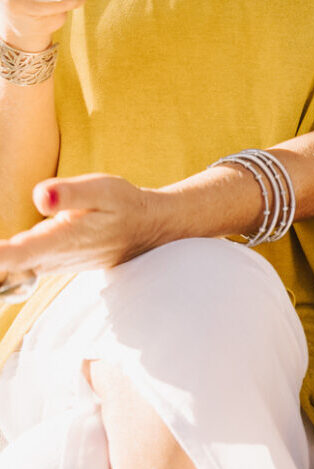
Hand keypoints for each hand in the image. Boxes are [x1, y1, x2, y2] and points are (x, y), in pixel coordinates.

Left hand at [0, 174, 162, 289]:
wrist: (144, 231)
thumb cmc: (123, 205)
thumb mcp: (103, 188)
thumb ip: (70, 193)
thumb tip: (39, 195)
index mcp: (55, 243)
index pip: (8, 257)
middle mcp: (43, 262)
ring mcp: (40, 268)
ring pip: (0, 279)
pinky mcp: (38, 266)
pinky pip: (5, 274)